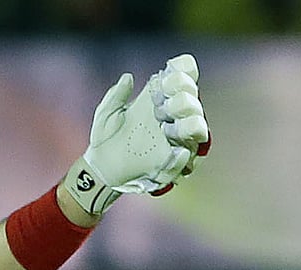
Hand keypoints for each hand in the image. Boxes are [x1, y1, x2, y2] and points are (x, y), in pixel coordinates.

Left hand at [63, 54, 210, 214]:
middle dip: (181, 99)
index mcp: (160, 97)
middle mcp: (173, 115)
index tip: (165, 77)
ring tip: (165, 128)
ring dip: (188, 122)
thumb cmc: (106, 137)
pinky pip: (187, 159)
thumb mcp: (106, 114)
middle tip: (159, 107)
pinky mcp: (173, 163)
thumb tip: (127, 78)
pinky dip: (182, 156)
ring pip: (198, 127)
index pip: (186, 73)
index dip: (183, 70)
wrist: (102, 169)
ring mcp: (176, 139)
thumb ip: (116, 95)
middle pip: (192, 99)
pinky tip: (175, 152)